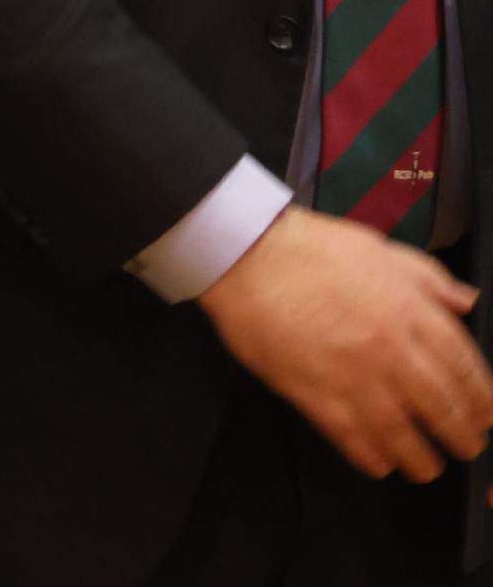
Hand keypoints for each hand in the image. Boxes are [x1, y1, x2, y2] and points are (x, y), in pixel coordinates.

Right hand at [199, 206, 492, 479]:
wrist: (246, 255)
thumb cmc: (312, 248)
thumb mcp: (383, 250)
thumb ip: (431, 279)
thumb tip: (467, 302)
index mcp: (413, 313)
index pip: (466, 369)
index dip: (483, 399)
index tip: (487, 414)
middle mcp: (393, 352)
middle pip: (443, 408)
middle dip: (462, 435)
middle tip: (467, 447)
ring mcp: (355, 378)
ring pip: (403, 434)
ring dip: (422, 458)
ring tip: (428, 467)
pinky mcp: (315, 395)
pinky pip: (353, 439)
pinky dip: (372, 457)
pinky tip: (380, 464)